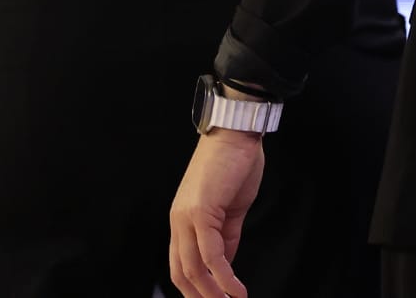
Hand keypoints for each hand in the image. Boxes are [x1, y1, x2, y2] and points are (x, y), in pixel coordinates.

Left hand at [169, 131, 265, 297]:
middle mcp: (178, 220)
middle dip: (202, 297)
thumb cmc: (234, 165)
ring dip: (214, 293)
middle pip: (182, 273)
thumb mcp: (229, 209)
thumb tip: (225, 265)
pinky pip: (211, 254)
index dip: (194, 290)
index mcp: (182, 220)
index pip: (179, 266)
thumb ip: (225, 237)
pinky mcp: (202, 211)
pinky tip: (237, 288)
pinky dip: (225, 276)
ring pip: (194, 268)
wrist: (236, 133)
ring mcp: (187, 216)